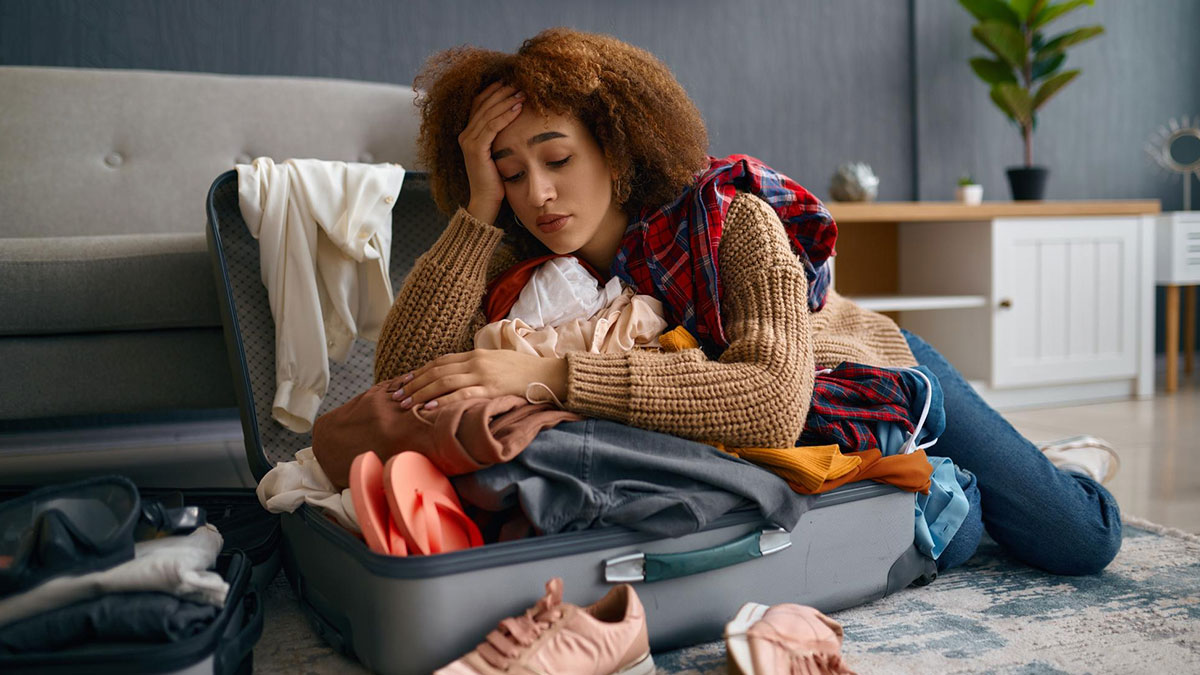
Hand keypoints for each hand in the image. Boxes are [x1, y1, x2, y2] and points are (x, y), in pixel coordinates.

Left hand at [390, 349, 566, 410]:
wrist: (550, 374)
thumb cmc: (524, 371)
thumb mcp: (497, 362)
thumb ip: (478, 367)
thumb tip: (458, 377)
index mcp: (476, 354)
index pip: (440, 362)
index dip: (419, 371)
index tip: (403, 381)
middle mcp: (476, 362)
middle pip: (437, 371)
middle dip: (414, 384)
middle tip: (397, 396)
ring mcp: (484, 375)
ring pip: (445, 381)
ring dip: (422, 393)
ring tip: (406, 403)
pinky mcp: (492, 389)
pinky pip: (463, 394)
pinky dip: (444, 401)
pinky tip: (429, 408)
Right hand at [458, 81, 524, 224]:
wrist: (486, 202)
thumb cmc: (496, 179)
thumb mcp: (499, 151)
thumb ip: (501, 135)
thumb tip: (517, 117)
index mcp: (469, 133)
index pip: (480, 103)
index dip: (494, 91)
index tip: (511, 82)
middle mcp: (465, 134)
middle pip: (483, 104)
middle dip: (502, 91)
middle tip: (519, 82)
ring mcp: (468, 141)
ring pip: (488, 113)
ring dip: (506, 100)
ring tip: (522, 92)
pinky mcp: (476, 150)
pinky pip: (491, 127)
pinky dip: (505, 115)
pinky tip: (518, 108)